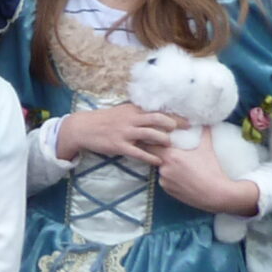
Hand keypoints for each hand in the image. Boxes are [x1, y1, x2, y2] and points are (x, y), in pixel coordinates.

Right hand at [56, 103, 182, 166]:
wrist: (83, 128)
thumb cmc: (104, 120)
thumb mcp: (121, 112)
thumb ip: (138, 113)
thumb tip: (156, 116)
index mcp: (133, 110)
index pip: (158, 110)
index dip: (174, 114)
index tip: (188, 118)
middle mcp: (131, 119)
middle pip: (158, 119)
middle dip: (174, 124)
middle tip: (186, 130)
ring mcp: (125, 132)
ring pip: (151, 134)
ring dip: (164, 139)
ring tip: (171, 145)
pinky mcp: (119, 145)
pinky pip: (138, 152)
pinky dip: (150, 157)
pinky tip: (158, 161)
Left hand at [154, 139, 258, 215]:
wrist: (217, 194)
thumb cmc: (212, 170)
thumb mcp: (208, 149)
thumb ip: (204, 133)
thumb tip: (206, 122)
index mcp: (170, 156)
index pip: (150, 145)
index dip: (152, 141)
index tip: (156, 139)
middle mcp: (163, 169)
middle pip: (155, 157)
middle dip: (159, 154)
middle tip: (169, 151)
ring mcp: (164, 181)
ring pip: (160, 170)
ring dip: (166, 167)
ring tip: (180, 166)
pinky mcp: (168, 191)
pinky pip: (164, 181)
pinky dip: (170, 178)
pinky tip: (181, 177)